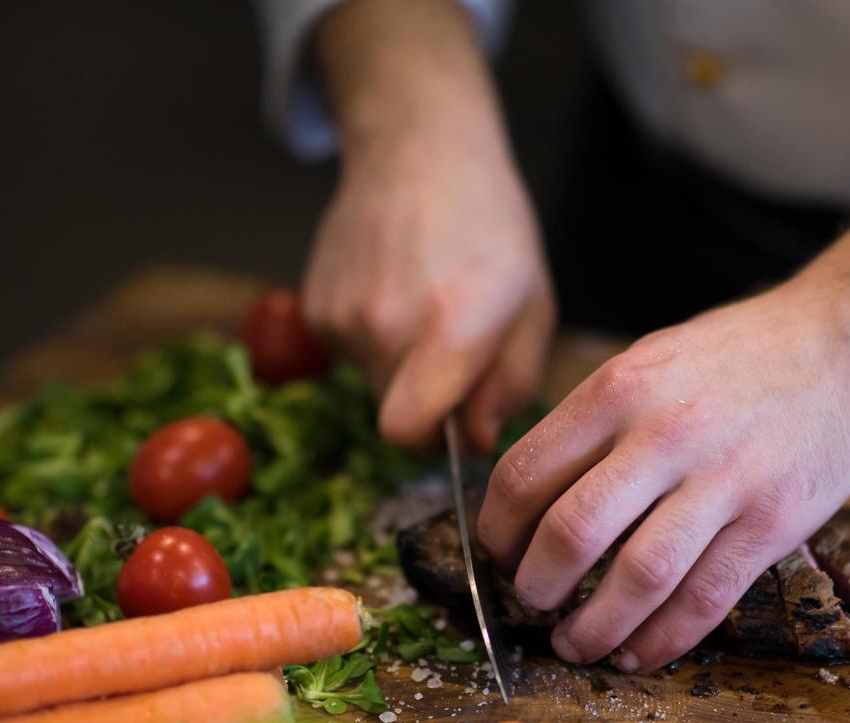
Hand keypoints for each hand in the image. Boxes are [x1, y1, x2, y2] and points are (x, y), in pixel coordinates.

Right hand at [303, 0, 553, 452]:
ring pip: (372, 381)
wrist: (420, 151)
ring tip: (425, 302)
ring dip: (400, 363)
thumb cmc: (491, 229)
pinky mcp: (316, 304)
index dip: (432, 443)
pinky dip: (371, 335)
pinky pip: (348, 350)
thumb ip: (511, 386)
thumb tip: (477, 439)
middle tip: (454, 345)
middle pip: (395, 412)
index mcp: (452, 328)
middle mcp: (387, 324)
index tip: (454, 424)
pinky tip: (394, 286)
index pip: (408, 431)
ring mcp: (343, 313)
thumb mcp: (533, 307)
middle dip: (427, 398)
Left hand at [476, 281, 849, 673]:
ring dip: (594, 627)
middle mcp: (666, 432)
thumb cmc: (735, 357)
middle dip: (536, 585)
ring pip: (638, 577)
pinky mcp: (773, 521)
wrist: (843, 343)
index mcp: (620, 388)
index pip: (526, 472)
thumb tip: (529, 500)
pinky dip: (662, 639)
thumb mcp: (648, 360)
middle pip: (572, 531)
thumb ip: (594, 422)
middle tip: (531, 603)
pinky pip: (705, 598)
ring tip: (573, 644)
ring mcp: (725, 479)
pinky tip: (637, 654)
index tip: (499, 554)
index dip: (498, 529)